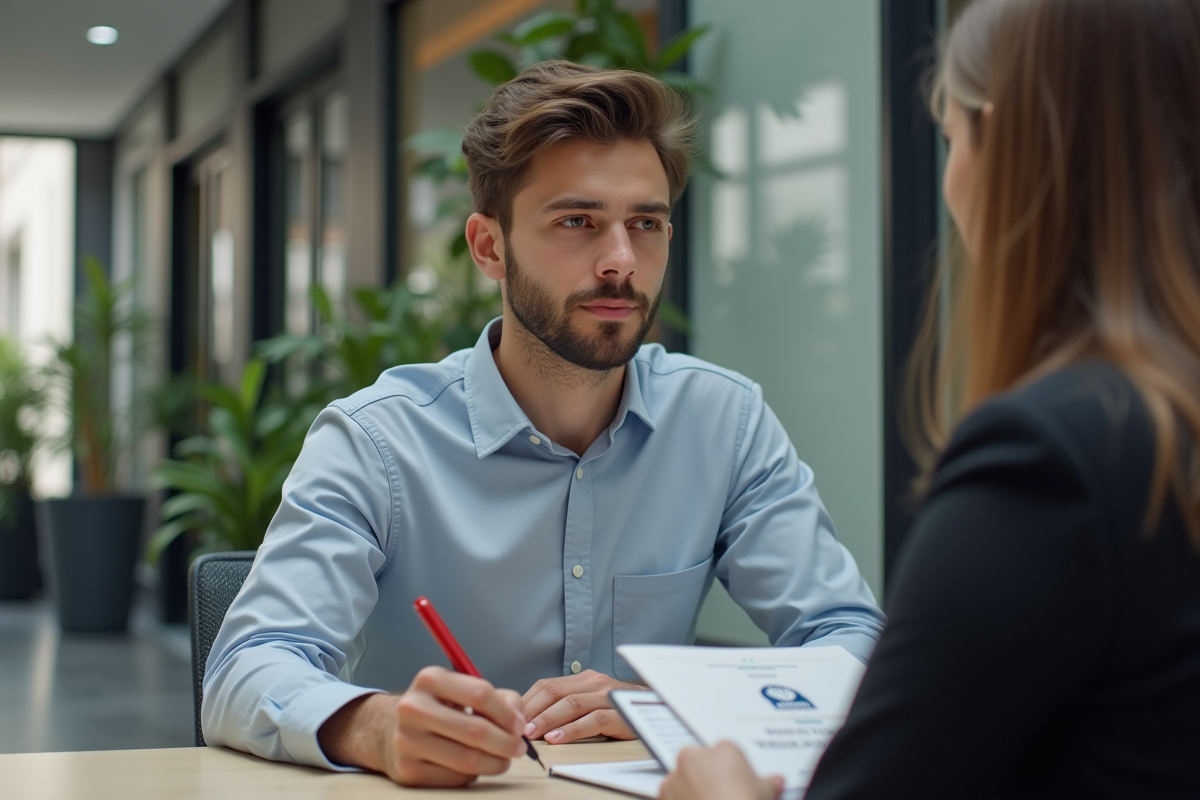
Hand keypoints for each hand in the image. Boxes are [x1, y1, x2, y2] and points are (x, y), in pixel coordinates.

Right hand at [317, 666, 527, 786]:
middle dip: (506, 742)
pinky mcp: (407, 770)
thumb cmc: (437, 708)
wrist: (389, 730)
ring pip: (467, 760)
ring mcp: (406, 741)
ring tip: (504, 759)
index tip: (520, 725)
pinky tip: (476, 766)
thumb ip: (498, 698)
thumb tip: (520, 720)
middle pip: (475, 731)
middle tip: (519, 748)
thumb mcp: (461, 690)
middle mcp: (413, 708)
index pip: (480, 694)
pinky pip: (454, 778)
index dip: (507, 713)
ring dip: (495, 763)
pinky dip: (474, 774)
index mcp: (429, 679)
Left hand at [522, 669, 642, 743]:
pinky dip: (572, 730)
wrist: (657, 709)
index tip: (510, 716)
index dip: (527, 700)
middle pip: (554, 692)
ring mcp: (607, 696)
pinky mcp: (619, 714)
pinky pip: (592, 720)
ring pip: (570, 704)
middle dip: (532, 710)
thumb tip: (531, 717)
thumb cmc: (618, 709)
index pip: (547, 685)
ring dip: (546, 720)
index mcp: (584, 678)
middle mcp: (594, 682)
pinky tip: (557, 738)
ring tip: (531, 734)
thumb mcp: (591, 701)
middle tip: (515, 727)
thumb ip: (567, 704)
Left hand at [660, 742, 784, 799]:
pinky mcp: (663, 795)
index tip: (737, 784)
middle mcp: (696, 756)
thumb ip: (770, 783)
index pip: (727, 753)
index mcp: (723, 749)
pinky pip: (670, 796)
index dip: (732, 771)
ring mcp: (676, 776)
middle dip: (707, 775)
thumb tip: (776, 781)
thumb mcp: (766, 793)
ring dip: (690, 789)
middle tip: (721, 795)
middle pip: (700, 760)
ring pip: (682, 778)